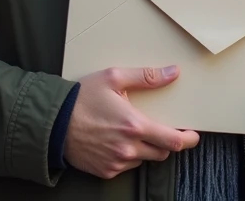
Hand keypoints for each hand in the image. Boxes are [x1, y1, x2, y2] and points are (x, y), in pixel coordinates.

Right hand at [65, 66, 198, 179]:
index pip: (173, 141)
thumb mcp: (113, 78)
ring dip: (145, 148)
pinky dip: (127, 156)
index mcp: (134, 125)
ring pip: (144, 160)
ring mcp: (117, 162)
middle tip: (159, 129)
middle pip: (162, 152)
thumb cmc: (81, 98)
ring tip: (131, 132)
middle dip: (165, 142)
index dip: (188, 139)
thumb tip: (173, 72)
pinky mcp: (106, 171)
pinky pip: (126, 167)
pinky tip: (116, 141)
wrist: (52, 122)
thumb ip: (147, 77)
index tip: (193, 135)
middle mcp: (128, 148)